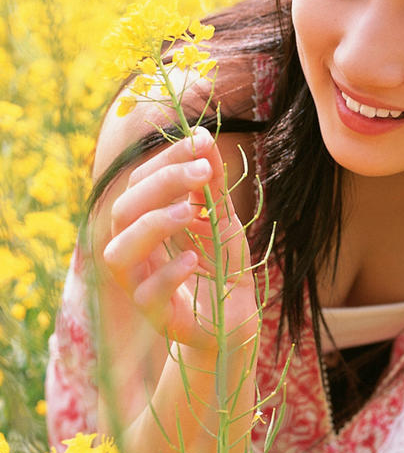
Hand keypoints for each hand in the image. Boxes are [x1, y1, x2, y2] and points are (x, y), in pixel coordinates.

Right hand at [102, 127, 257, 350]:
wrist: (234, 317)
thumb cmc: (221, 264)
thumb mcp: (221, 219)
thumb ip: (211, 184)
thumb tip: (202, 135)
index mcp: (142, 222)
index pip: (139, 182)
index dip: (166, 159)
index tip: (200, 142)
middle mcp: (132, 251)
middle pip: (123, 210)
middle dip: (161, 185)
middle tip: (201, 172)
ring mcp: (138, 284)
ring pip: (119, 252)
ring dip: (152, 226)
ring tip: (189, 212)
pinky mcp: (154, 316)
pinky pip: (148, 293)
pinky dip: (168, 273)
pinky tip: (193, 260)